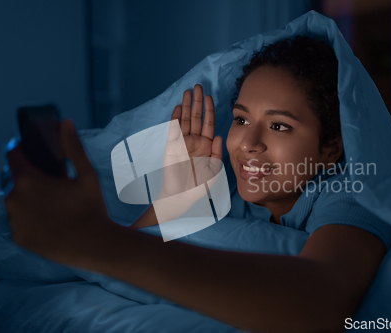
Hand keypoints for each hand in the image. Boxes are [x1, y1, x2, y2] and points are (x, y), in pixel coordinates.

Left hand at [4, 120, 115, 264]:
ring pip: (16, 201)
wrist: (93, 245)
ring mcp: (14, 220)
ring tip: (52, 204)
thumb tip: (65, 122)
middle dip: (30, 178)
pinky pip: (19, 221)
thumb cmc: (91, 208)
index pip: (13, 154)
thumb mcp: (87, 175)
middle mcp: (13, 199)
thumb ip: (72, 147)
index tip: (35, 154)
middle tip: (52, 184)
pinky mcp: (18, 237)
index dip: (24, 150)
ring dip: (28, 198)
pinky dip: (29, 218)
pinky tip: (49, 220)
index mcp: (27, 179)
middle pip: (15, 179)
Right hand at [152, 85, 222, 222]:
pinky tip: (179, 107)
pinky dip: (176, 118)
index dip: (209, 109)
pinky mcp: (172, 146)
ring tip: (187, 91)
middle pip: (196, 117)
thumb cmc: (199, 186)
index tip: (209, 96)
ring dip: (187, 105)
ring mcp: (182, 143)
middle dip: (197, 101)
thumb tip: (219, 136)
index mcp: (206, 146)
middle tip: (197, 86)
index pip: (208, 123)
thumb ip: (217, 153)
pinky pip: (174, 130)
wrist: (182, 196)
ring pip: (185, 119)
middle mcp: (194, 141)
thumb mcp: (214, 170)